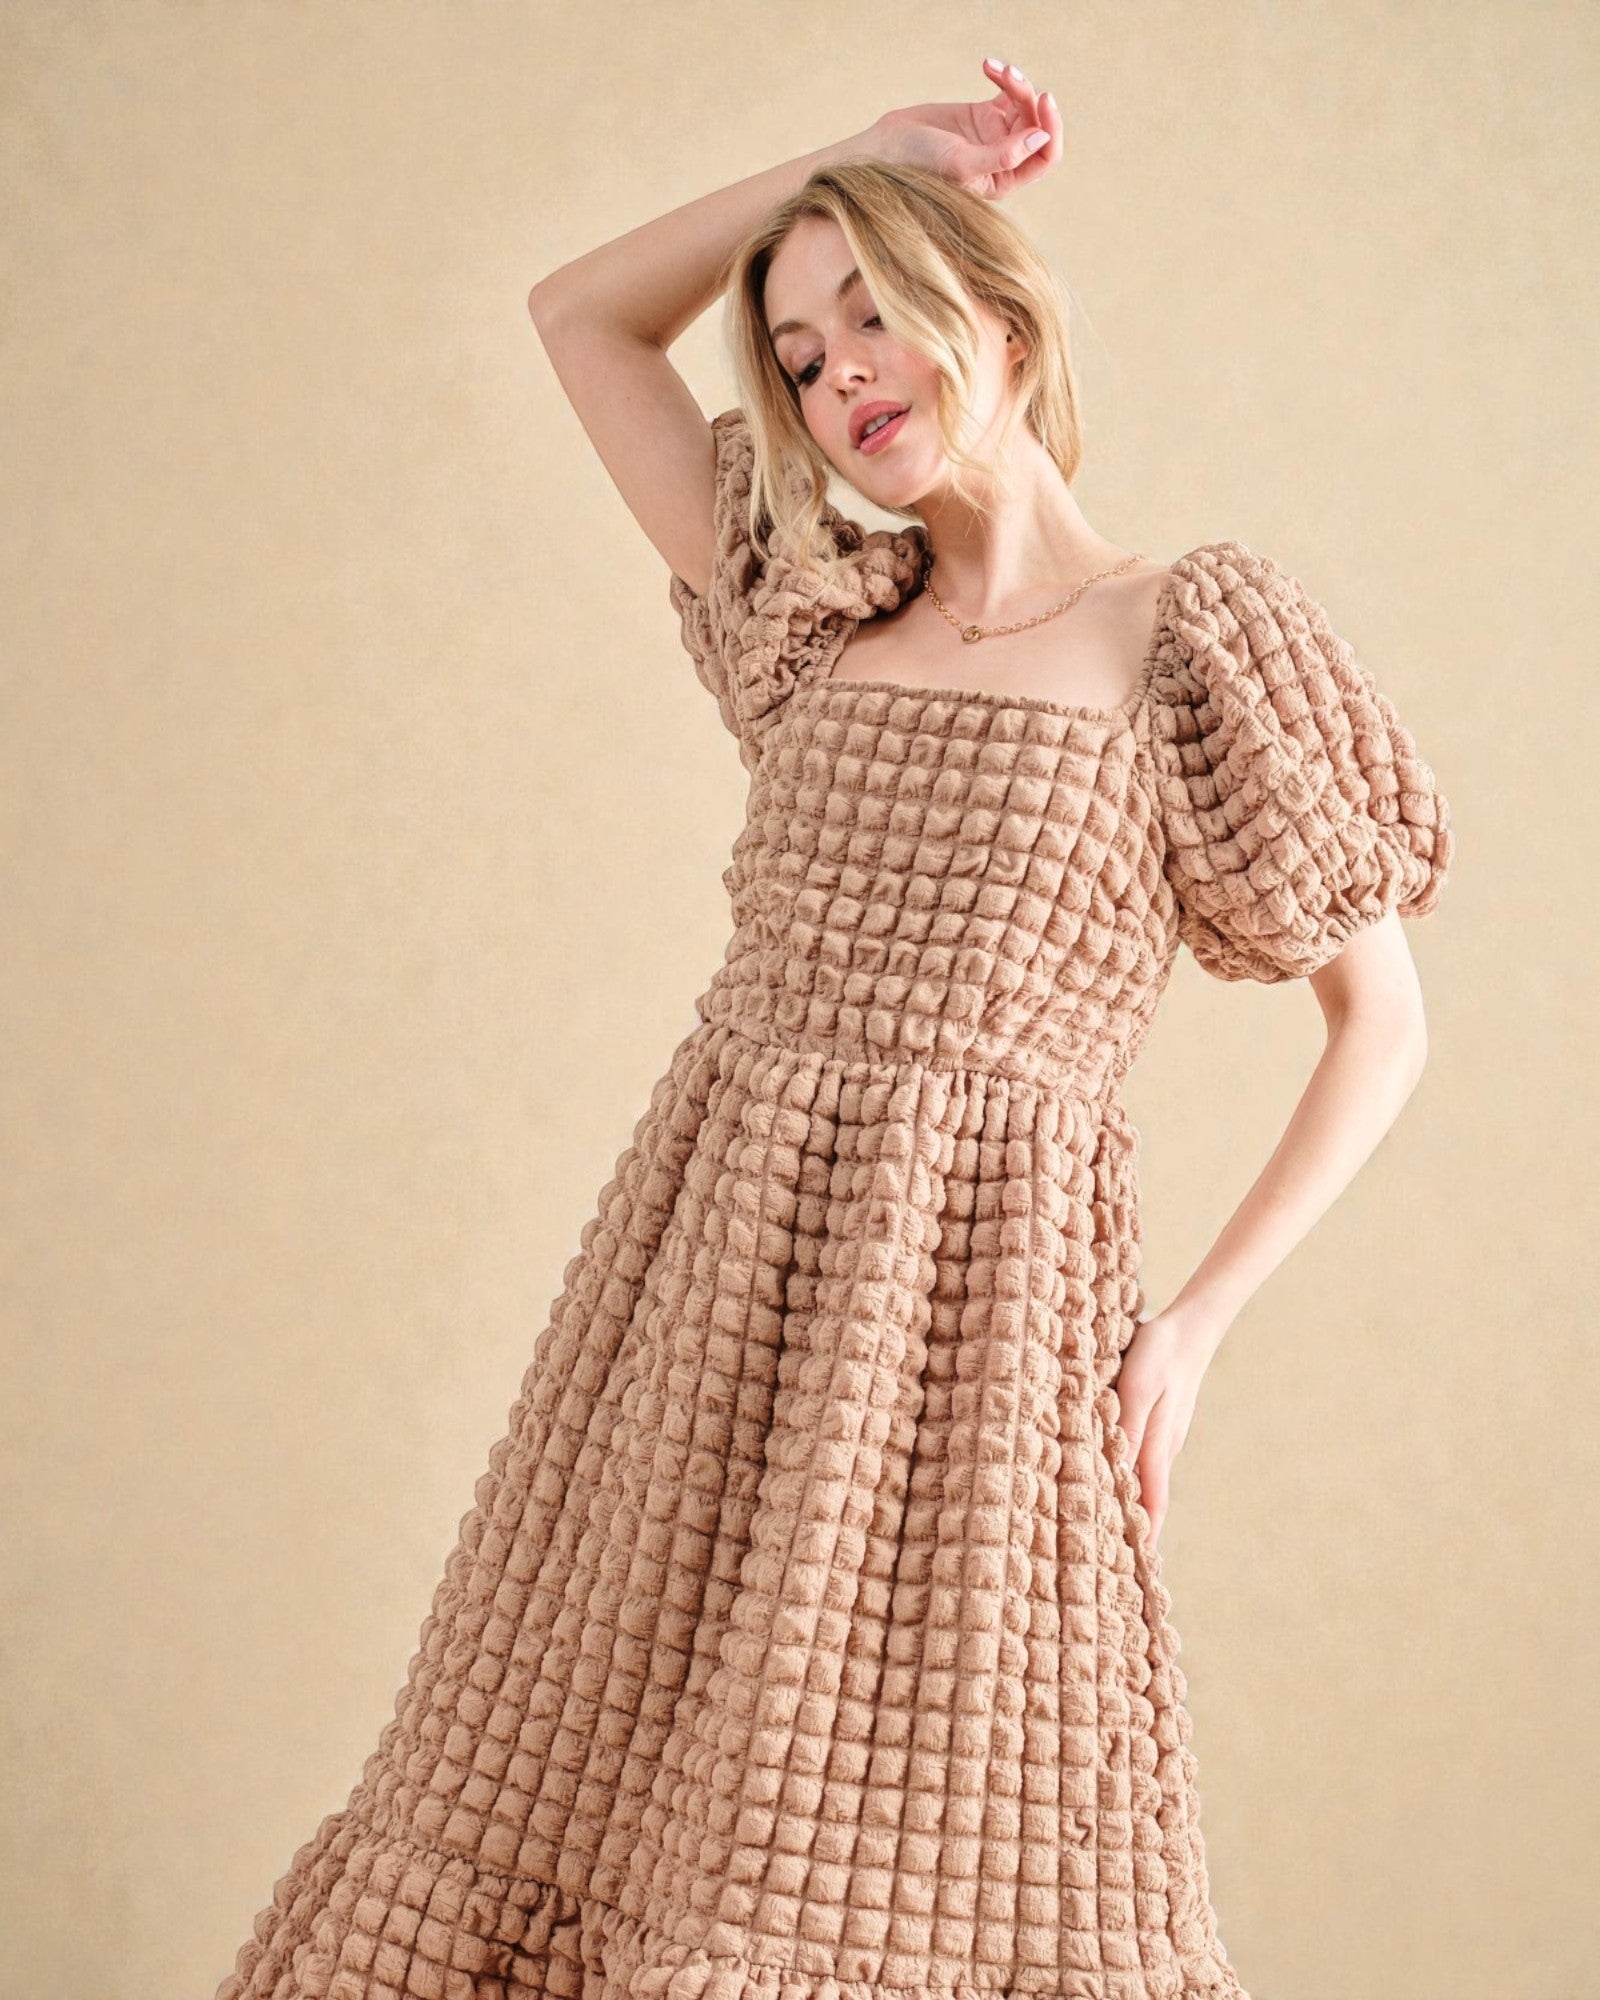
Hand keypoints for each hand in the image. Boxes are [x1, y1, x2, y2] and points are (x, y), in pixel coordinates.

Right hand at [869, 56, 1062, 200]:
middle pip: (1036, 124)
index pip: (1045, 157)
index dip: (1051, 127)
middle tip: (1008, 77)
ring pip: (1024, 105)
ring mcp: (995, 136)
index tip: (1042, 98)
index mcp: (1004, 180)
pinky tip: (987, 66)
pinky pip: (1008, 91)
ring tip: (995, 68)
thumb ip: (1003, 156)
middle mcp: (1004, 159)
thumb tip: (1042, 137)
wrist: (886, 148)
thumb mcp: (962, 164)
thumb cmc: (918, 166)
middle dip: (1028, 98)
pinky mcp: (983, 114)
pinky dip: (1003, 76)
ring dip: (1015, 81)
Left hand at [1109, 1303, 1230, 1547]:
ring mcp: (1163, 1435)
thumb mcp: (1138, 1389)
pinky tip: (1112, 1475)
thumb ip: (1129, 1430)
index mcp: (1157, 1446)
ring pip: (1143, 1477)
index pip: (1152, 1505)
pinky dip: (1128, 1474)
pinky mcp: (1158, 1420)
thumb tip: (1120, 1475)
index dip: (1145, 1538)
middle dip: (1134, 1528)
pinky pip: (1141, 1456)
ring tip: (1106, 1528)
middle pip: (1148, 1497)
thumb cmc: (1160, 1354)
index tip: (1135, 1570)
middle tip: (1112, 1560)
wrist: (1188, 1325)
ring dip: (1129, 1502)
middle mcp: (1162, 1448)